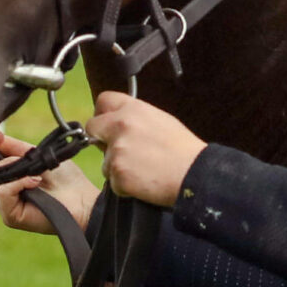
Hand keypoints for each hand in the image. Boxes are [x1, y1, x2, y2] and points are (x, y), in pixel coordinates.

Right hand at [0, 127, 99, 233]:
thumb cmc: (65, 180)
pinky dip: (18, 183)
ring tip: (35, 172)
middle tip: (19, 152)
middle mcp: (5, 194)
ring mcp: (6, 207)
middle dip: (1, 157)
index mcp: (10, 180)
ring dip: (13, 170)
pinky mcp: (11, 217)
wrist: (82, 200)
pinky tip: (35, 180)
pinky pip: (4, 193)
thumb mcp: (38, 156)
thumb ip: (15, 148)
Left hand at [88, 90, 206, 208]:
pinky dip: (124, 185)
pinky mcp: (117, 174)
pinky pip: (112, 181)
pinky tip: (142, 182)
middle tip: (120, 151)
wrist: (193, 173)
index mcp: (133, 109)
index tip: (106, 124)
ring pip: (104, 160)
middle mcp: (120, 125)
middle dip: (101, 140)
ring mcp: (117, 150)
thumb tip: (117, 126)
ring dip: (117, 167)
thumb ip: (135, 119)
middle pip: (92, 128)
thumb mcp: (161, 120)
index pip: (103, 100)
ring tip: (141, 170)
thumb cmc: (182, 148)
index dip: (102, 113)